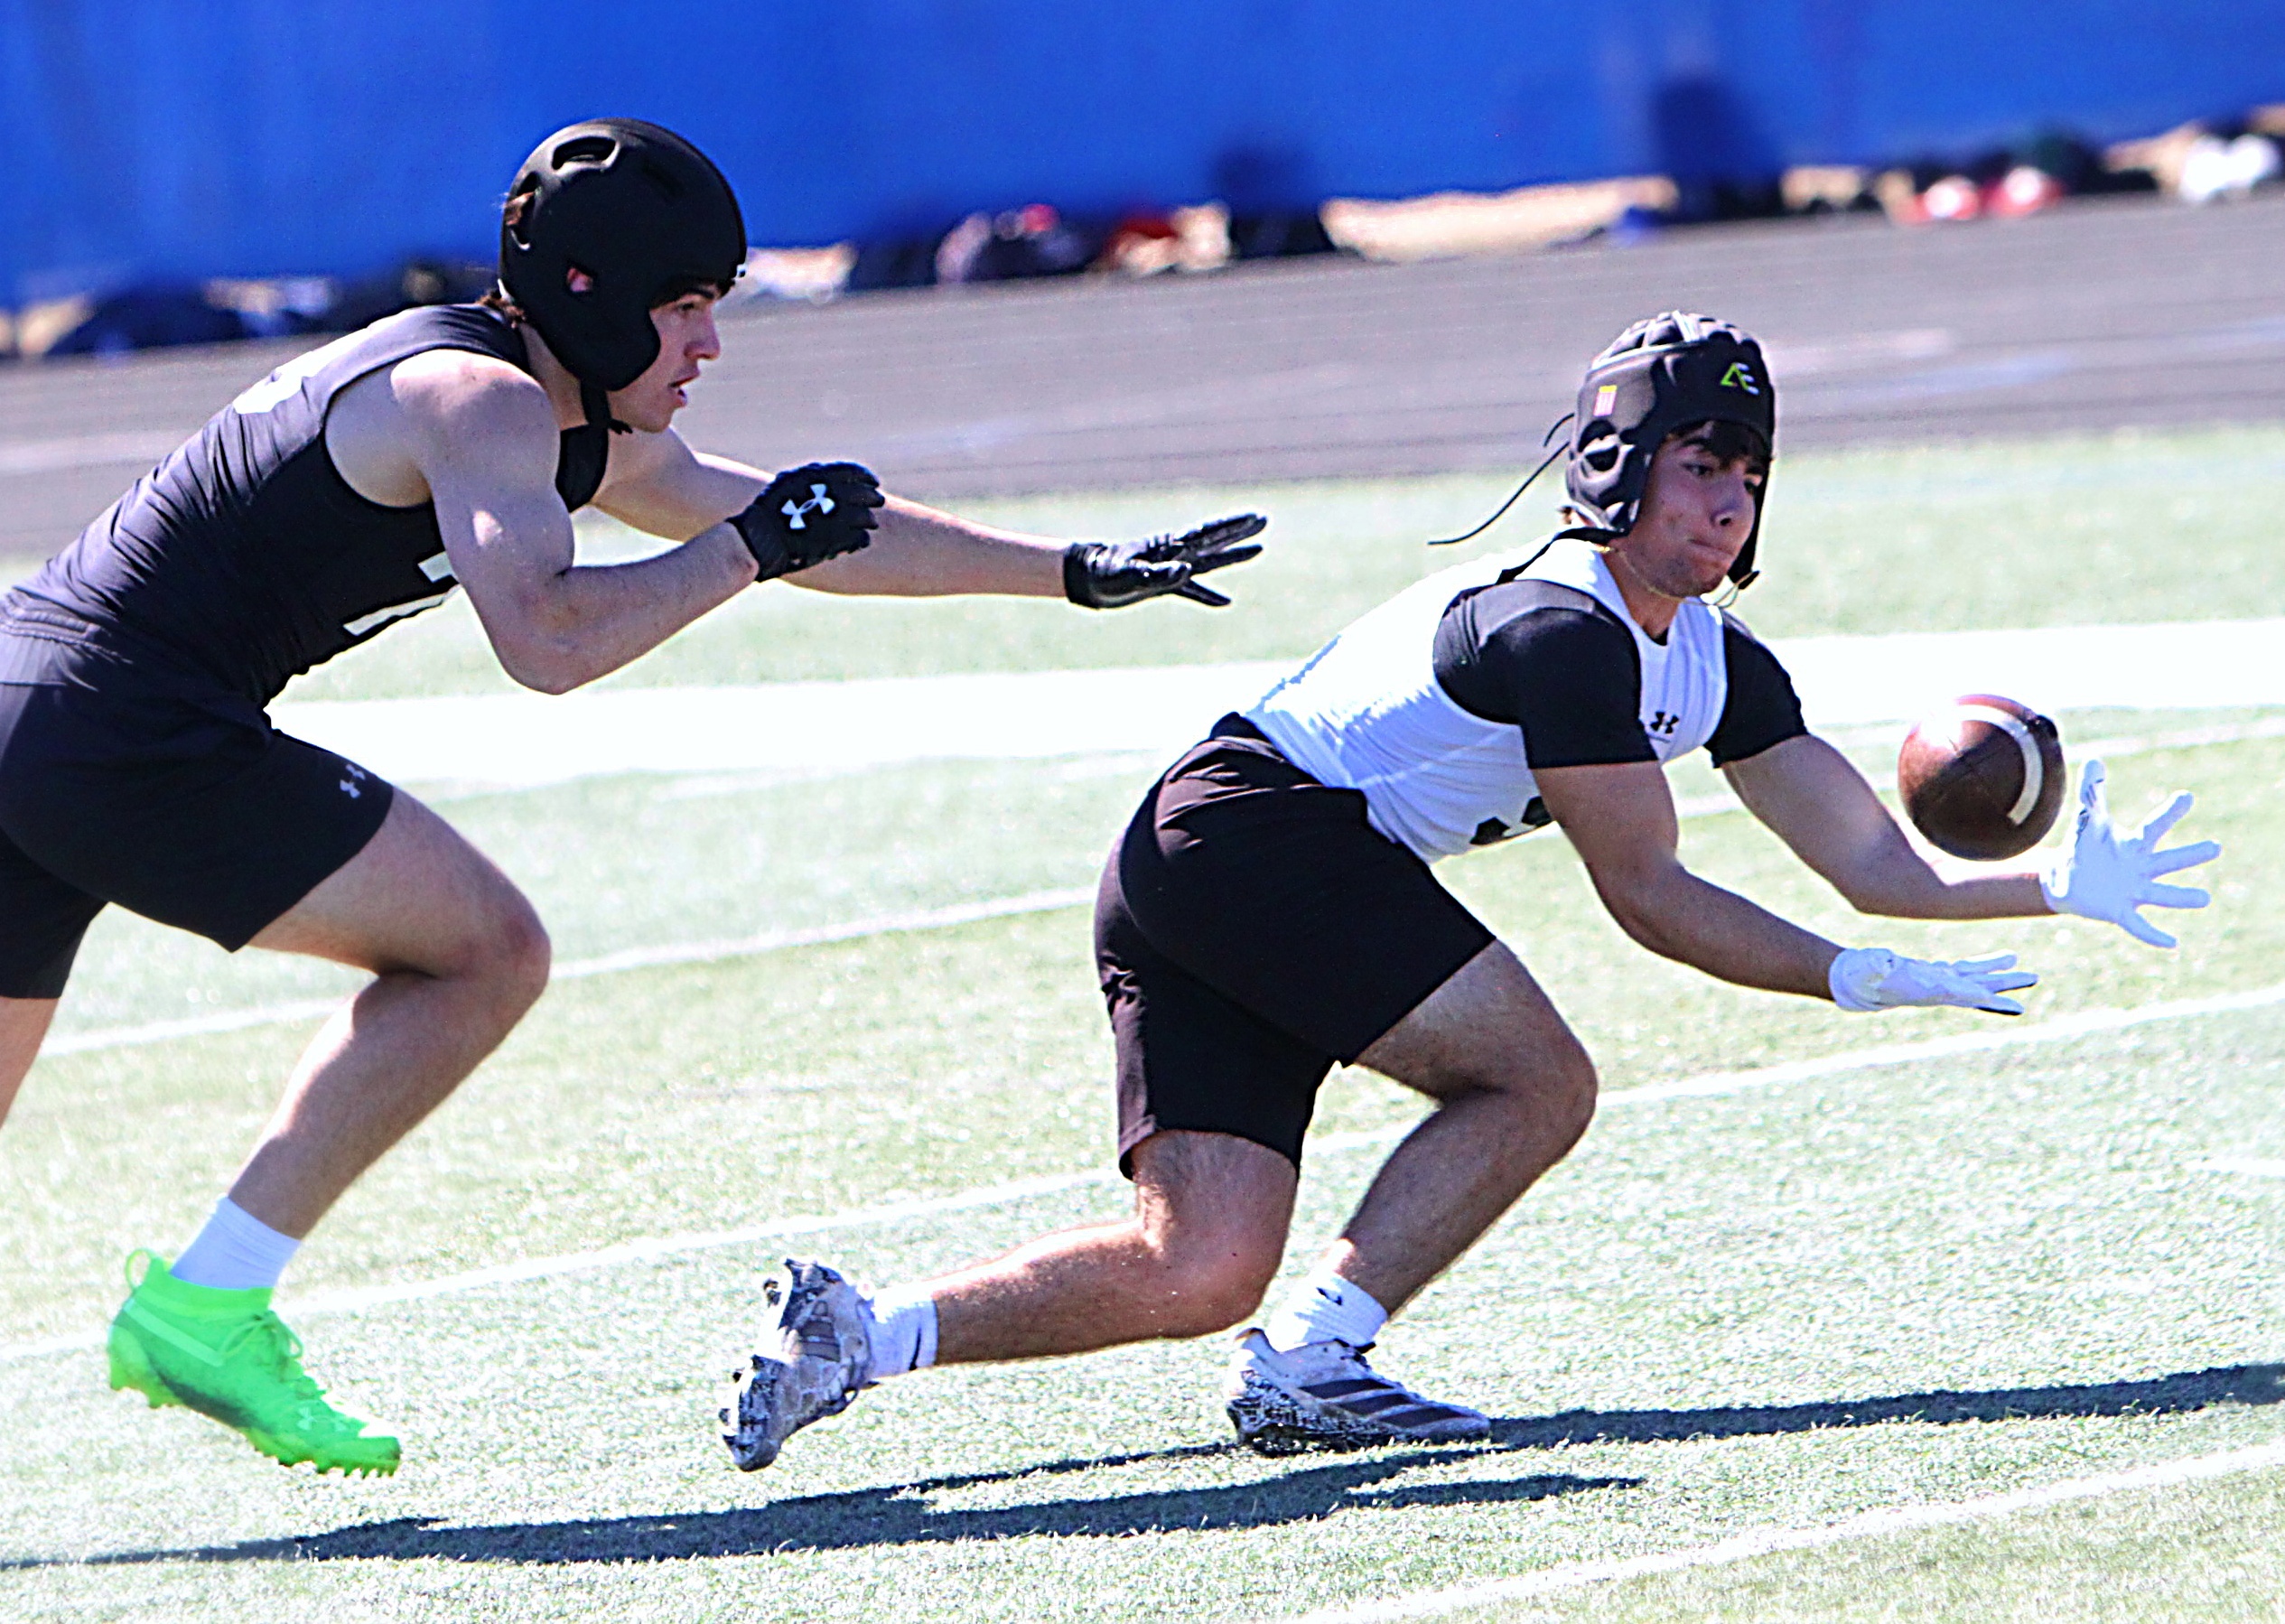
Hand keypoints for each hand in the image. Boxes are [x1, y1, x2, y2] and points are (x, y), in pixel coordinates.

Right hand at [734, 462, 885, 580]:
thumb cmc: (768, 511)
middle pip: (865, 495)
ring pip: (866, 517)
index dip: (866, 477)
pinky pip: (860, 539)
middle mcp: (831, 494)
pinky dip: (862, 539)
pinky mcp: (837, 541)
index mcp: (819, 477)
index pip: (853, 472)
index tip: (873, 482)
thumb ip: (807, 477)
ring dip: (870, 520)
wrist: (760, 538)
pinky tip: (860, 542)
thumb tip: (819, 470)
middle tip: (879, 502)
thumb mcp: (786, 483)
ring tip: (871, 524)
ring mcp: (836, 518)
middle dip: (873, 498)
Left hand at [1064, 513, 1266, 608]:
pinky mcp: (1163, 585)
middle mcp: (1175, 553)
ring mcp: (1171, 568)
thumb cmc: (1104, 574)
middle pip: (1214, 540)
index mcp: (1169, 545)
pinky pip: (1192, 590)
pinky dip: (1208, 596)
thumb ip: (1157, 573)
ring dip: (1233, 556)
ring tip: (1259, 549)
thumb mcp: (1129, 575)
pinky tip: (1226, 602)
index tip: (1254, 517)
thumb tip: (1185, 570)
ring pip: (1210, 562)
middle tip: (1264, 519)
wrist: (1086, 580)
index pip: (1207, 533)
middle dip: (1239, 531)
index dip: (1231, 525)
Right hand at [1828, 946, 2036, 1014]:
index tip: (2015, 1005)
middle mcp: (1939, 989)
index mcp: (1926, 989)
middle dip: (2006, 986)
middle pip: (1979, 988)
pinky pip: (1968, 969)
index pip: (1961, 994)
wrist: (1856, 984)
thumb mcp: (1867, 968)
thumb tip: (1884, 961)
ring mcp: (1940, 981)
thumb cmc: (1861, 976)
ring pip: (1978, 978)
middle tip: (2033, 979)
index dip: (1988, 999)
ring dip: (2001, 975)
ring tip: (2027, 970)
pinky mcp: (1937, 973)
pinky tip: (2004, 960)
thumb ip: (1875, 965)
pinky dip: (1986, 966)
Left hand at [2040, 760, 2218, 947]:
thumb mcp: (2086, 821)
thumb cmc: (2084, 848)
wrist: (2066, 880)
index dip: (2169, 813)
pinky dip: (2154, 935)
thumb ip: (2092, 792)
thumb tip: (2095, 760)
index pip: (2155, 826)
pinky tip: (2172, 943)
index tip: (2186, 796)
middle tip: (2214, 847)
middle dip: (2190, 855)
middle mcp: (2141, 868)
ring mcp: (2134, 891)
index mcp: (2136, 845)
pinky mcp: (2120, 911)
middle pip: (2168, 861)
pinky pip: (2139, 925)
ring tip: (2204, 898)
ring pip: (2162, 895)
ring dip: (2182, 898)